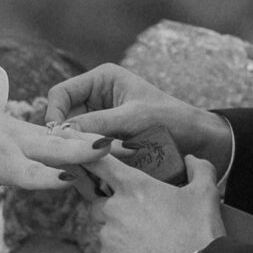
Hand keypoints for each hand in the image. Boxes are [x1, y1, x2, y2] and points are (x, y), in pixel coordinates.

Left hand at [0, 94, 113, 204]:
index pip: (29, 172)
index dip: (48, 178)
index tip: (71, 178)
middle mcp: (17, 142)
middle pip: (57, 148)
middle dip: (86, 149)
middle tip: (118, 149)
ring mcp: (25, 132)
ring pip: (64, 138)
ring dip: (94, 140)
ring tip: (126, 143)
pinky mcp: (29, 129)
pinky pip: (61, 134)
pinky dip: (83, 136)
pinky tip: (107, 140)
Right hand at [45, 63, 234, 176]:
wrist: (198, 140)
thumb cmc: (172, 120)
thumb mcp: (134, 119)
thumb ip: (99, 123)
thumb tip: (63, 133)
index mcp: (101, 79)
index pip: (61, 93)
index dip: (54, 114)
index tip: (58, 139)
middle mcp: (96, 96)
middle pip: (63, 117)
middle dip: (66, 138)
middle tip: (68, 160)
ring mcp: (99, 119)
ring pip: (72, 137)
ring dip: (76, 152)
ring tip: (83, 170)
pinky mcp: (105, 139)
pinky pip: (85, 149)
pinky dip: (86, 161)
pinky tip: (91, 174)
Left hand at [86, 153, 226, 252]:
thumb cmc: (200, 233)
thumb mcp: (206, 194)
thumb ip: (199, 169)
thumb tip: (191, 160)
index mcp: (134, 187)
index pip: (101, 164)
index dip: (92, 159)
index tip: (86, 159)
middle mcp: (114, 210)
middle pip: (100, 203)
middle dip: (114, 208)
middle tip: (141, 218)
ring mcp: (108, 239)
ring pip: (107, 232)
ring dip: (121, 235)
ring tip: (149, 245)